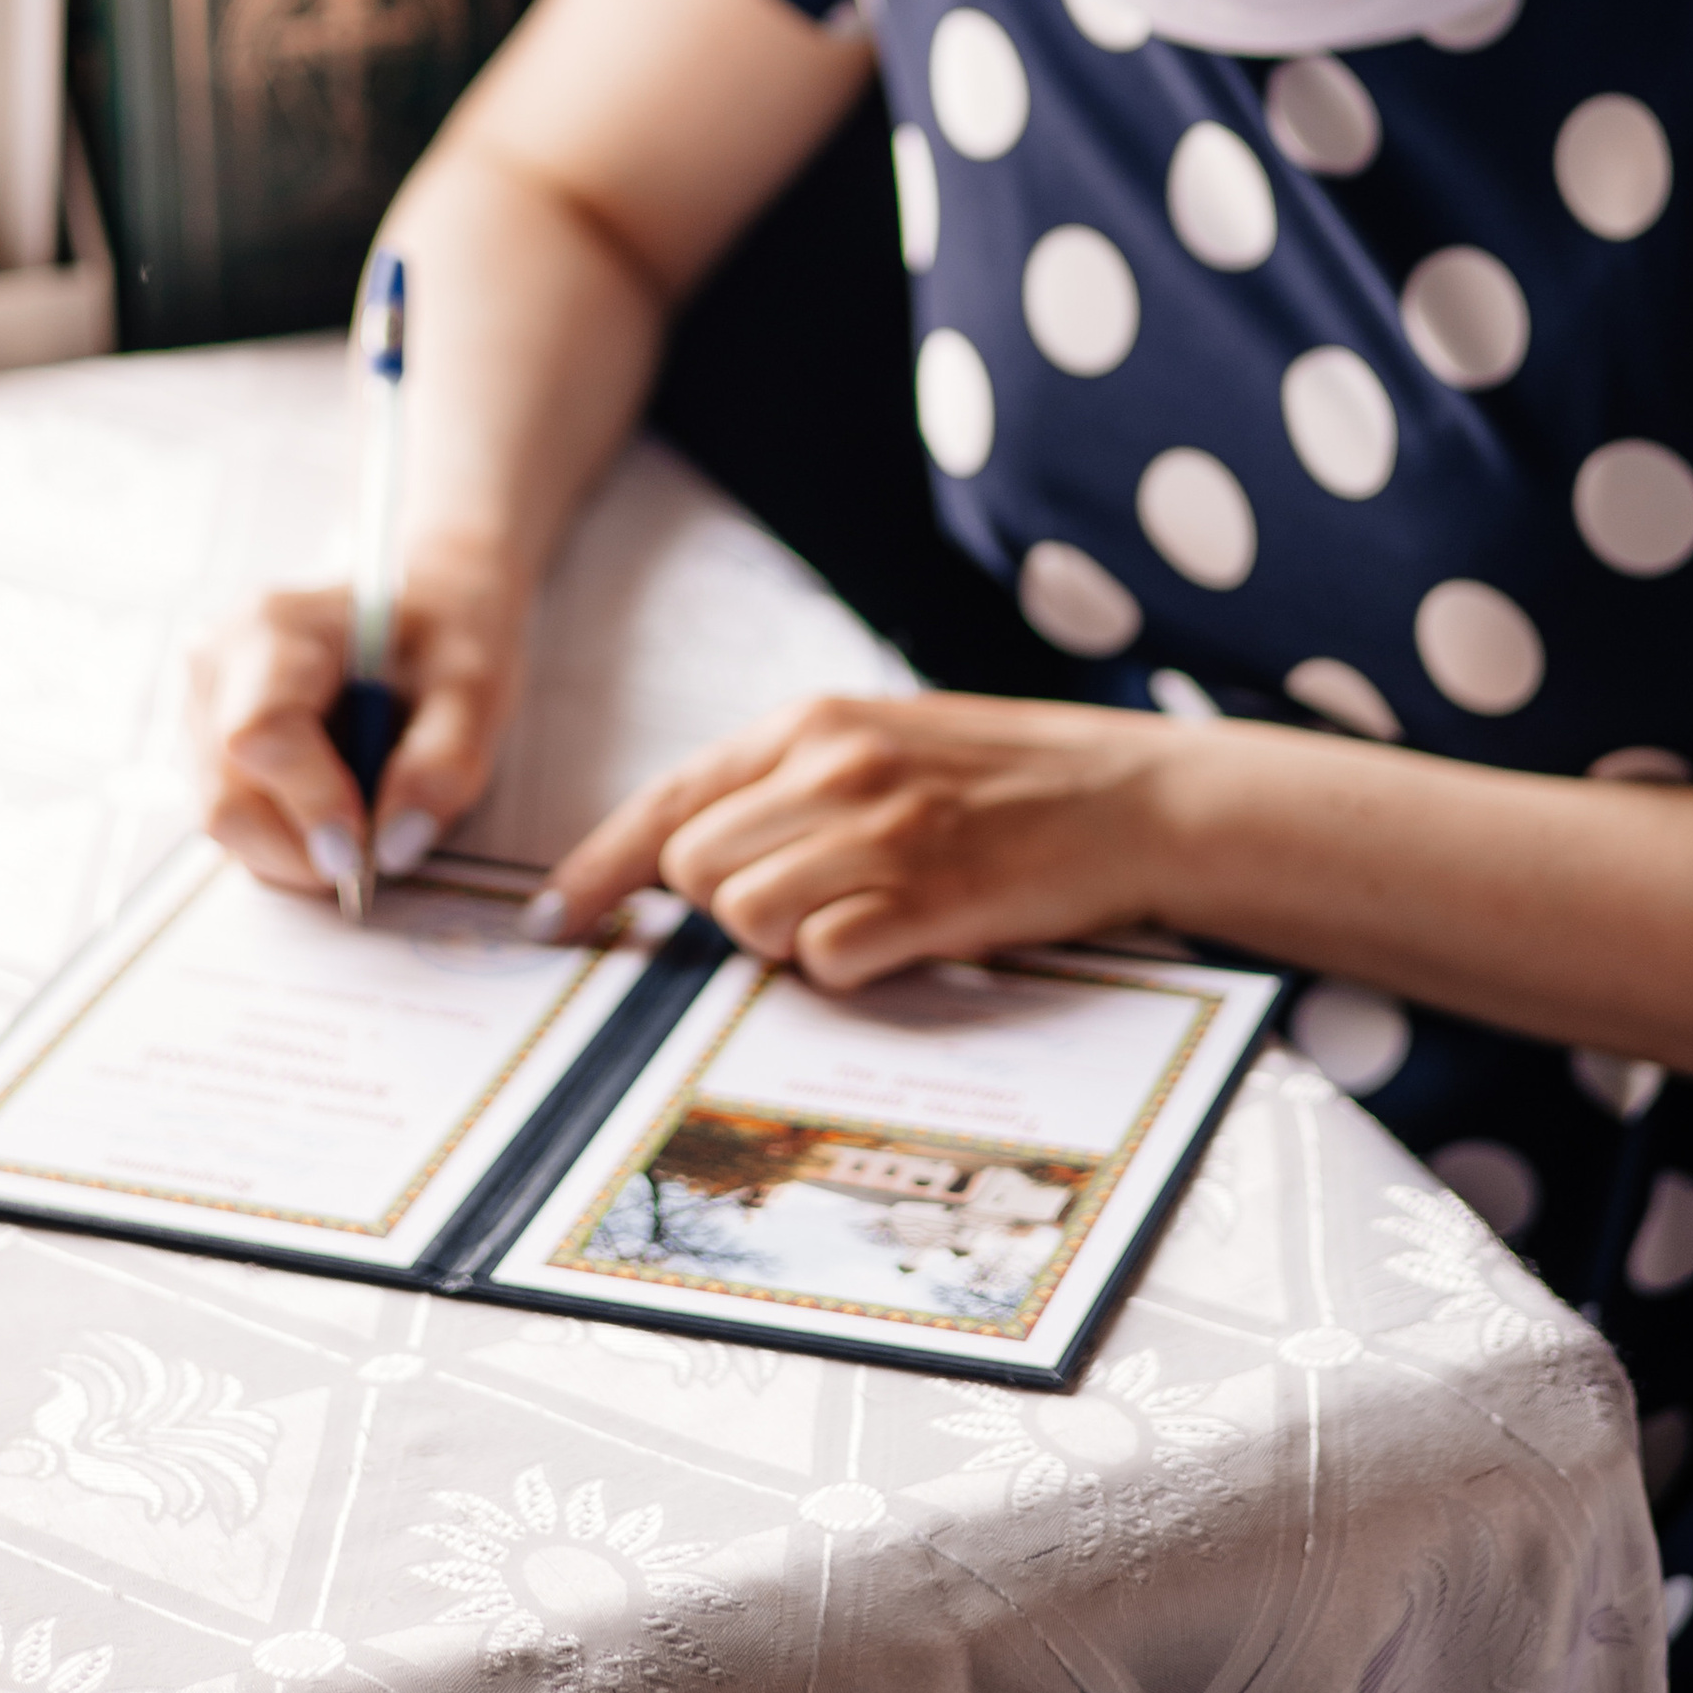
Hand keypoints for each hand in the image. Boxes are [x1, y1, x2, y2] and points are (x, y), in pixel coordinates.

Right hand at [188, 538, 527, 897]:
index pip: (260, 734)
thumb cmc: (446, 629)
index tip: (365, 846)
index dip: (311, 804)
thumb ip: (445, 762)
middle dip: (304, 847)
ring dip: (298, 846)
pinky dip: (288, 834)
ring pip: (225, 820)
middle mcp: (218, 663)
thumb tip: (395, 844)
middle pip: (228, 797)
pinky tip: (337, 799)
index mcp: (275, 626)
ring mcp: (202, 706)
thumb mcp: (476, 684)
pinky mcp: (208, 745)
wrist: (427, 600)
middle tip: (375, 849)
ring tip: (365, 807)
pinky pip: (235, 818)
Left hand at [528, 691, 1191, 986]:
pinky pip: (826, 960)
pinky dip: (847, 968)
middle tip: (805, 906)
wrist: (1138, 795)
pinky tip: (900, 941)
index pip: (669, 802)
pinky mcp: (931, 898)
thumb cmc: (1008, 779)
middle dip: (725, 909)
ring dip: (785, 942)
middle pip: (695, 870)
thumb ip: (790, 785)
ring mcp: (884, 833)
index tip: (553, 923)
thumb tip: (690, 860)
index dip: (598, 872)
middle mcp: (837, 768)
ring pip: (747, 919)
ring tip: (860, 920)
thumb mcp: (886, 741)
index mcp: (815, 724)